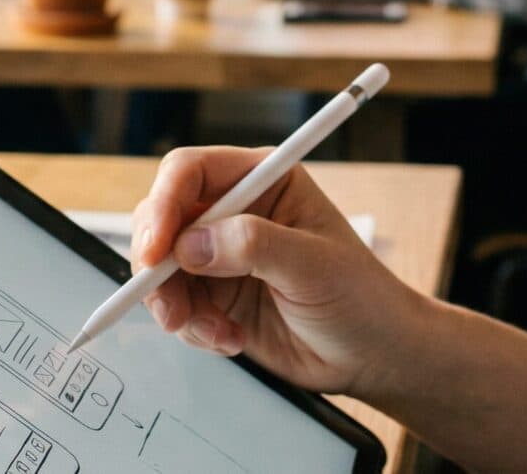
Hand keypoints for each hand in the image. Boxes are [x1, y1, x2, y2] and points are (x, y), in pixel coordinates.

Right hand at [130, 147, 427, 397]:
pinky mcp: (215, 295)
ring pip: (161, 267)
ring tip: (213, 330)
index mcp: (263, 180)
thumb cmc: (360, 296)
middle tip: (166, 300)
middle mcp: (234, 211)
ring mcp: (220, 255)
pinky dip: (191, 327)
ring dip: (174, 303)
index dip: (164, 203)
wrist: (371, 356)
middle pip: (163, 217)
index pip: (191, 171)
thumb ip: (253, 245)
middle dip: (156, 261)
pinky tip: (229, 338)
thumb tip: (193, 244)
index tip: (155, 247)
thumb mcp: (313, 264)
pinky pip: (175, 305)